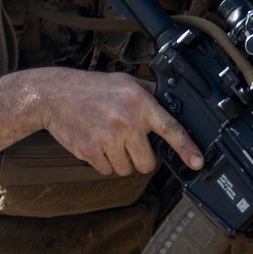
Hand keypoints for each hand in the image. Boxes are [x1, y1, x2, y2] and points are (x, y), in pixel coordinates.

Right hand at [0, 68, 202, 175]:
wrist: (55, 95)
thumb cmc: (92, 89)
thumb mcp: (126, 83)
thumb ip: (151, 96)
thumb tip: (175, 107)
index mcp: (140, 103)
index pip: (170, 129)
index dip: (186, 148)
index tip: (197, 162)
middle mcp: (126, 121)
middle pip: (148, 162)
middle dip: (140, 158)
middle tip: (128, 143)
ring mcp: (108, 138)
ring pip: (127, 169)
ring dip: (121, 161)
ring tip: (109, 140)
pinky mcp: (91, 151)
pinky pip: (108, 171)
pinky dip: (104, 163)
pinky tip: (96, 144)